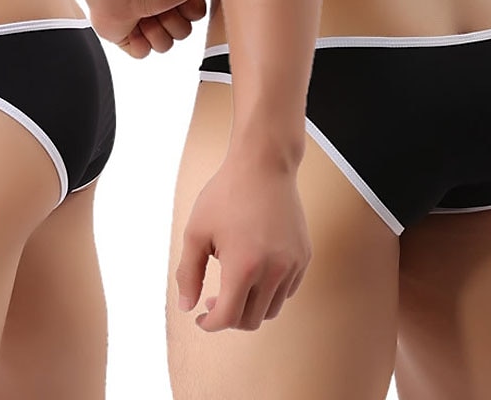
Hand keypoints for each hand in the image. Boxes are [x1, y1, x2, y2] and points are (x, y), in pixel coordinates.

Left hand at [90, 0, 215, 57]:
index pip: (197, 17)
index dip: (191, 11)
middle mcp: (160, 5)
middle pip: (182, 33)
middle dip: (173, 23)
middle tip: (159, 7)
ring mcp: (141, 21)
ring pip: (164, 46)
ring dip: (156, 32)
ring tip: (144, 16)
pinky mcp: (125, 37)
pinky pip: (142, 54)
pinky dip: (138, 43)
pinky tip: (133, 27)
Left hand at [175, 152, 310, 331]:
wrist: (263, 165)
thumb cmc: (227, 194)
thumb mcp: (196, 231)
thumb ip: (188, 273)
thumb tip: (187, 306)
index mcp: (244, 266)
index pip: (229, 317)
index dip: (210, 324)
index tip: (200, 318)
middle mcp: (274, 270)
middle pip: (251, 319)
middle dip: (229, 317)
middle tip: (213, 301)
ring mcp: (293, 264)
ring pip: (272, 308)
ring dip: (250, 306)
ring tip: (233, 287)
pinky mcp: (304, 255)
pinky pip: (288, 290)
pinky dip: (270, 292)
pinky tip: (254, 274)